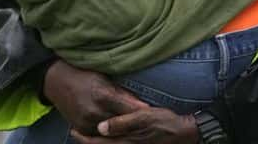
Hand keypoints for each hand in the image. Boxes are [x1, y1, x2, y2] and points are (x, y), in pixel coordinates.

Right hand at [41, 60, 147, 134]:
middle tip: (146, 125)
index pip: (128, 110)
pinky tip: (117, 130)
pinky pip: (98, 134)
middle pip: (121, 124)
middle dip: (133, 124)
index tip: (154, 116)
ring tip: (134, 128)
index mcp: (102, 96)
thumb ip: (123, 94)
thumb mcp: (104, 79)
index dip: (142, 113)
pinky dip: (108, 132)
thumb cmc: (83, 74)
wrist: (56, 81)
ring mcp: (85, 123)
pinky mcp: (80, 129)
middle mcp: (93, 112)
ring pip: (111, 132)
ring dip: (121, 130)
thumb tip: (142, 105)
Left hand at [71, 107, 198, 143]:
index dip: (84, 139)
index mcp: (126, 141)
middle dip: (88, 141)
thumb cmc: (164, 122)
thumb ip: (122, 123)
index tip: (73, 131)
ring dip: (98, 142)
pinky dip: (109, 142)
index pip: (98, 143)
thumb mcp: (143, 117)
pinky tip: (107, 134)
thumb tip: (101, 127)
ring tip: (88, 134)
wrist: (184, 133)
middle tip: (76, 132)